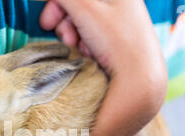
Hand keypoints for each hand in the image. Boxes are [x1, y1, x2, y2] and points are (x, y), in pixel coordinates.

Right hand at [40, 0, 165, 78]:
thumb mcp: (86, 9)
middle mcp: (120, 5)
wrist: (138, 79)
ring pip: (82, 25)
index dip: (57, 4)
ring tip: (82, 50)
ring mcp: (119, 25)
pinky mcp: (116, 43)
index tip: (46, 23)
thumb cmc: (117, 41)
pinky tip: (90, 56)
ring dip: (75, 38)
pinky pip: (92, 39)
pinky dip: (85, 47)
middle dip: (66, 24)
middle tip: (66, 39)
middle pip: (78, 7)